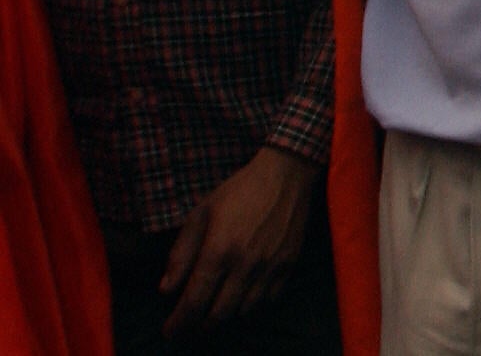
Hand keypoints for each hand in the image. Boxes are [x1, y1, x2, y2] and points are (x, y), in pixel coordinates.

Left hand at [158, 146, 318, 335]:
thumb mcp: (201, 214)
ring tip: (214, 310)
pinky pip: (269, 299)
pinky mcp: (289, 264)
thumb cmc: (239, 190)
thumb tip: (167, 289)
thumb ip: (182, 252)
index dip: (179, 322)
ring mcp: (270, 266)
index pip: (194, 300)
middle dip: (199, 326)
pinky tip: (243, 297)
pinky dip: (253, 305)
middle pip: (219, 313)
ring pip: (244, 310)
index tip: (169, 331)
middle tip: (189, 325)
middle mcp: (245, 263)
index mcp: (219, 250)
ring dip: (226, 315)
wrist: (286, 174)